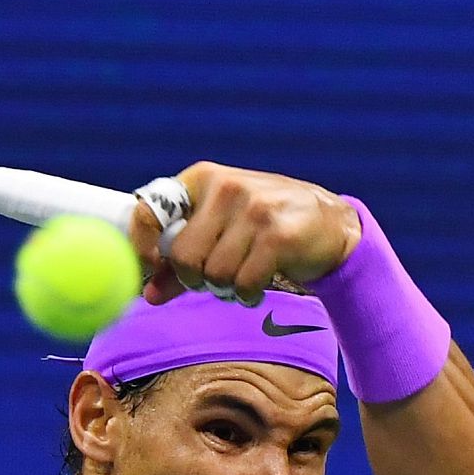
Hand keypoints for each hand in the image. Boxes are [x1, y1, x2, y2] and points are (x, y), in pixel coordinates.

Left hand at [128, 162, 361, 304]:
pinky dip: (246, 295)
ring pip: (215, 274)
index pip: (150, 210)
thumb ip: (179, 262)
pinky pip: (243, 284)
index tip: (149, 269)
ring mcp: (255, 210)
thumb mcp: (219, 232)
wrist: (331, 223)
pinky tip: (257, 285)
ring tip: (241, 278)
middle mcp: (226, 188)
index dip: (141, 246)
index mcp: (202, 179)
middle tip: (212, 279)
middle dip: (194, 278)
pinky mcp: (279, 236)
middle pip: (184, 256)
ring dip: (224, 289)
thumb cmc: (263, 227)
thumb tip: (148, 295)